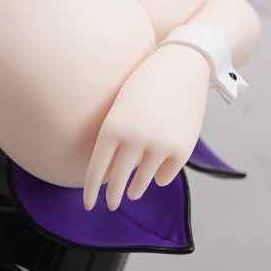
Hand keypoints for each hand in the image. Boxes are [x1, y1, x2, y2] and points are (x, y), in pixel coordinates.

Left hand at [83, 44, 210, 211]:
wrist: (182, 65)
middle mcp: (134, 139)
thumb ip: (115, 139)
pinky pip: (165, 175)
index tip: (88, 205)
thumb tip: (111, 174)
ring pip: (143, 181)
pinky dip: (159, 177)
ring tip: (132, 193)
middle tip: (110, 205)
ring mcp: (159, 145)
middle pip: (119, 180)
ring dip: (136, 189)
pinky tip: (155, 178)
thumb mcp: (121, 107)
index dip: (91, 190)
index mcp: (113, 126)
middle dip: (113, 197)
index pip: (97, 169)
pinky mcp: (181, 149)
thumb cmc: (144, 83)